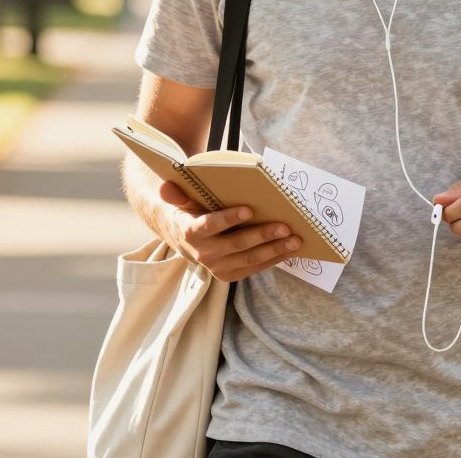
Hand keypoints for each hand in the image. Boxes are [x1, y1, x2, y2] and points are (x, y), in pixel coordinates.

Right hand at [157, 181, 302, 281]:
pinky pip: (255, 268)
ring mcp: (217, 267)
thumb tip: (166, 186)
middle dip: (262, 235)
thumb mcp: (180, 201)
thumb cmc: (189, 213)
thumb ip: (175, 194)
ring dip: (274, 250)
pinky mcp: (230, 275)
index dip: (229, 219)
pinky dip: (274, 259)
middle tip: (285, 226)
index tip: (249, 210)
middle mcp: (203, 253)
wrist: (184, 240)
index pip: (210, 225)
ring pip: (250, 259)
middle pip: (236, 245)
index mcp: (191, 231)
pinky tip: (290, 250)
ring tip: (295, 240)